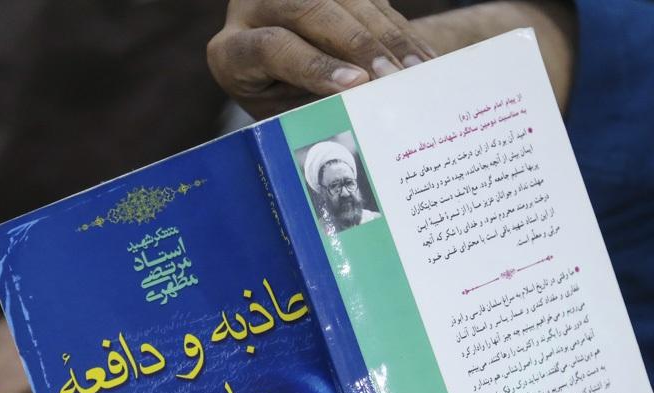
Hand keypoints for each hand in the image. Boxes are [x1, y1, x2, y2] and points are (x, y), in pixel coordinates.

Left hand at [208, 0, 436, 119]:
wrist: (283, 82)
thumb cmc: (284, 114)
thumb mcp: (287, 119)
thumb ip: (313, 109)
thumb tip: (362, 112)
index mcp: (231, 53)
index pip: (271, 47)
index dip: (315, 65)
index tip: (356, 84)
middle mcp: (253, 7)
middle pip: (310, 9)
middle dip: (359, 44)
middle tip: (394, 77)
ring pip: (347, 0)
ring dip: (387, 35)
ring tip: (417, 70)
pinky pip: (370, 0)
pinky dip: (399, 31)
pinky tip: (421, 57)